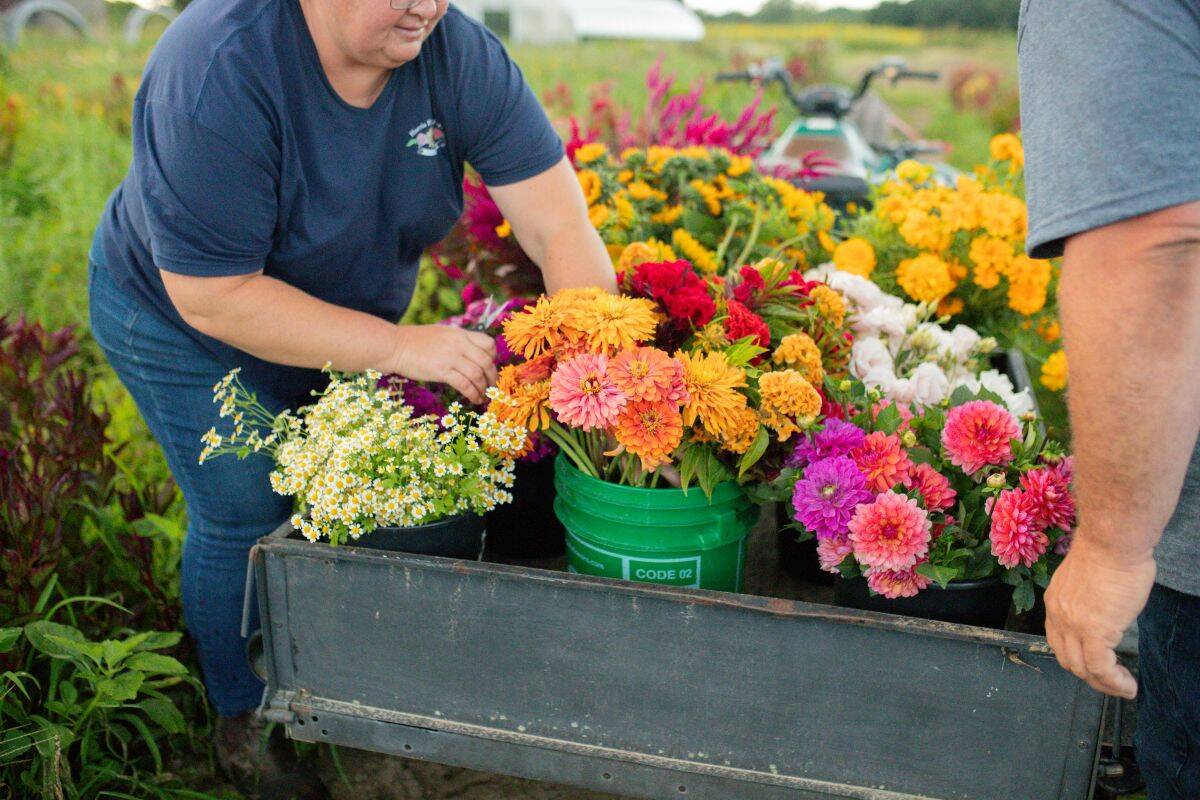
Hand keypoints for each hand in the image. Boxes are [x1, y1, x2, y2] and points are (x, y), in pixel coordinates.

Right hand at [387, 325, 497, 404]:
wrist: (395, 346)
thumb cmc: (414, 341)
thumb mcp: (441, 333)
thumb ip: (456, 341)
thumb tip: (468, 353)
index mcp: (460, 333)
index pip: (488, 343)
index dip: (493, 357)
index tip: (489, 366)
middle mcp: (459, 344)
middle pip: (486, 361)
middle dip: (492, 377)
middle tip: (492, 387)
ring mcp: (451, 357)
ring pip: (477, 375)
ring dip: (483, 388)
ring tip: (483, 396)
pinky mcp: (442, 371)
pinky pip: (464, 385)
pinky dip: (472, 394)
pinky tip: (474, 400)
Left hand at [1044, 536, 1154, 698]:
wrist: (1112, 541)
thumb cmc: (1109, 551)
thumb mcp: (1089, 579)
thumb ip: (1090, 598)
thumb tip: (1105, 610)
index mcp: (1055, 601)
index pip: (1058, 640)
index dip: (1076, 657)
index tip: (1096, 665)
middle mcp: (1058, 615)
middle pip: (1067, 658)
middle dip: (1089, 675)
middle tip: (1111, 683)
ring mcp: (1074, 625)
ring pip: (1083, 668)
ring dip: (1104, 684)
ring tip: (1123, 688)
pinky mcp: (1095, 631)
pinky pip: (1100, 668)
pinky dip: (1114, 682)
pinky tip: (1128, 686)